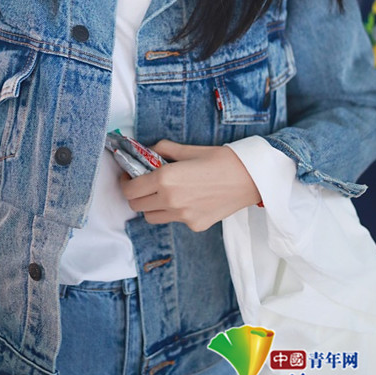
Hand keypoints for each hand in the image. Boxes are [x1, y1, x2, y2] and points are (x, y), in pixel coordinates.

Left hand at [120, 140, 261, 231]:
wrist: (250, 178)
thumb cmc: (221, 159)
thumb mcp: (188, 149)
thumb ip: (163, 149)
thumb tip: (147, 150)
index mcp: (165, 179)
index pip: (130, 189)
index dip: (125, 182)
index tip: (128, 175)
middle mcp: (170, 201)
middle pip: (136, 205)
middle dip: (135, 193)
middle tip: (142, 183)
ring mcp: (182, 217)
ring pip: (151, 217)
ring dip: (151, 205)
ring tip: (162, 193)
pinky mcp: (195, 225)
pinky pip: (173, 220)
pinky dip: (172, 212)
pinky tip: (186, 199)